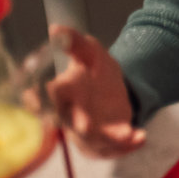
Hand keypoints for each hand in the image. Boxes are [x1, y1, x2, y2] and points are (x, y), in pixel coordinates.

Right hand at [42, 25, 145, 158]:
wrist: (113, 89)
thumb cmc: (94, 70)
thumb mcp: (89, 52)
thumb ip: (75, 42)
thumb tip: (57, 29)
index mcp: (61, 92)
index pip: (42, 99)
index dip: (37, 101)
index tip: (38, 99)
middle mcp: (69, 114)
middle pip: (68, 123)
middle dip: (77, 124)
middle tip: (84, 125)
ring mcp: (86, 131)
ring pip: (93, 140)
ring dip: (108, 139)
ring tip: (127, 134)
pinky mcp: (104, 140)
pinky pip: (113, 148)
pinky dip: (127, 144)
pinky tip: (141, 136)